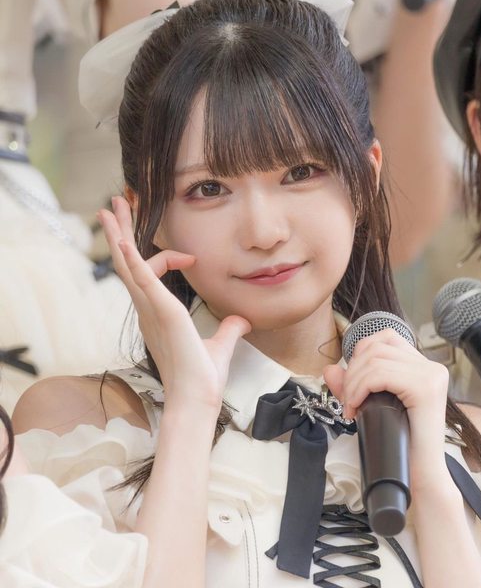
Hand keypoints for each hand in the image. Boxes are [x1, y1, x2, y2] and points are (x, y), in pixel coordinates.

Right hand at [98, 196, 250, 411]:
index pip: (152, 273)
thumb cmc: (201, 379)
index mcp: (157, 313)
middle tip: (115, 206)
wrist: (197, 401)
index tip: (191, 257)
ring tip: (111, 208)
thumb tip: (242, 320)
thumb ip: (228, 329)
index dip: (170, 258)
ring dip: (119, 235)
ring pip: (127, 266)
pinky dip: (132, 260)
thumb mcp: (220, 345)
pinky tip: (124, 241)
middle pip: (128, 263)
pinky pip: (142, 281)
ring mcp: (151, 310)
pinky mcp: (162, 313)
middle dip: (122, 232)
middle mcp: (147, 309)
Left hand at [324, 329, 448, 488]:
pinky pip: (381, 375)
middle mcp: (431, 367)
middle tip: (347, 400)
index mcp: (423, 366)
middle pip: (376, 347)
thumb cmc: (398, 443)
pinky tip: (356, 408)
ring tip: (351, 407)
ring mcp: (431, 376)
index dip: (360, 353)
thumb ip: (351, 386)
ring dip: (353, 383)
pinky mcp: (426, 389)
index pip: (385, 337)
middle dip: (352, 371)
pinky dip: (360, 389)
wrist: (420, 476)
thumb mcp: (370, 407)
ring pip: (375, 360)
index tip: (352, 382)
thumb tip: (330, 368)